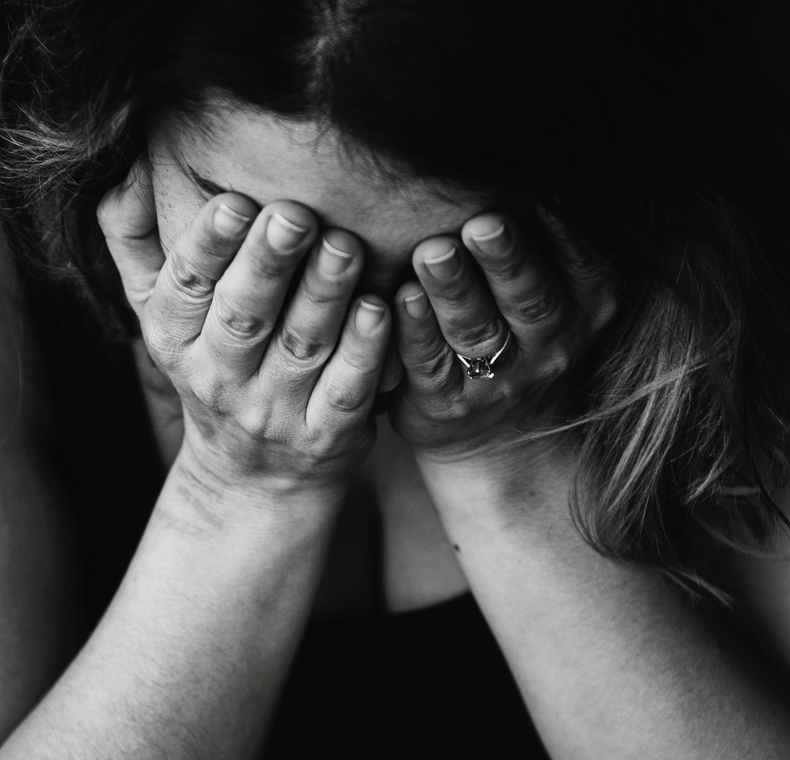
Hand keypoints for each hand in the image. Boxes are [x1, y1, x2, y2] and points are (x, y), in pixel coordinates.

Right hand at [97, 159, 390, 497]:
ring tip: (345, 246)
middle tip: (296, 214)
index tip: (234, 201)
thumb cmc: (212, 366)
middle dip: (269, 263)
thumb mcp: (159, 312)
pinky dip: (364, 351)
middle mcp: (219, 377)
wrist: (252, 478)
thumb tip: (126, 166)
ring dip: (324, 295)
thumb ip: (136, 241)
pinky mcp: (326, 436)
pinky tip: (380, 309)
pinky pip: (346, 390)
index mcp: (174, 338)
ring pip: (301, 347)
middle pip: (245, 315)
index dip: (208, 245)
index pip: (186, 286)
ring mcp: (274, 411)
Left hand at [389, 206, 615, 461]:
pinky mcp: (446, 402)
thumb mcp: (559, 293)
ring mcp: (500, 379)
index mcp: (584, 307)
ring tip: (432, 252)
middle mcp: (550, 345)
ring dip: (454, 290)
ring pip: (477, 331)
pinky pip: (430, 364)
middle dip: (506, 260)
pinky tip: (399, 298)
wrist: (500, 437)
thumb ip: (545, 239)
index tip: (542, 196)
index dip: (563, 235)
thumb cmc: (523, 334)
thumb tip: (518, 155)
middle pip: (530, 299)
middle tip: (483, 223)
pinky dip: (415, 331)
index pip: (582, 268)